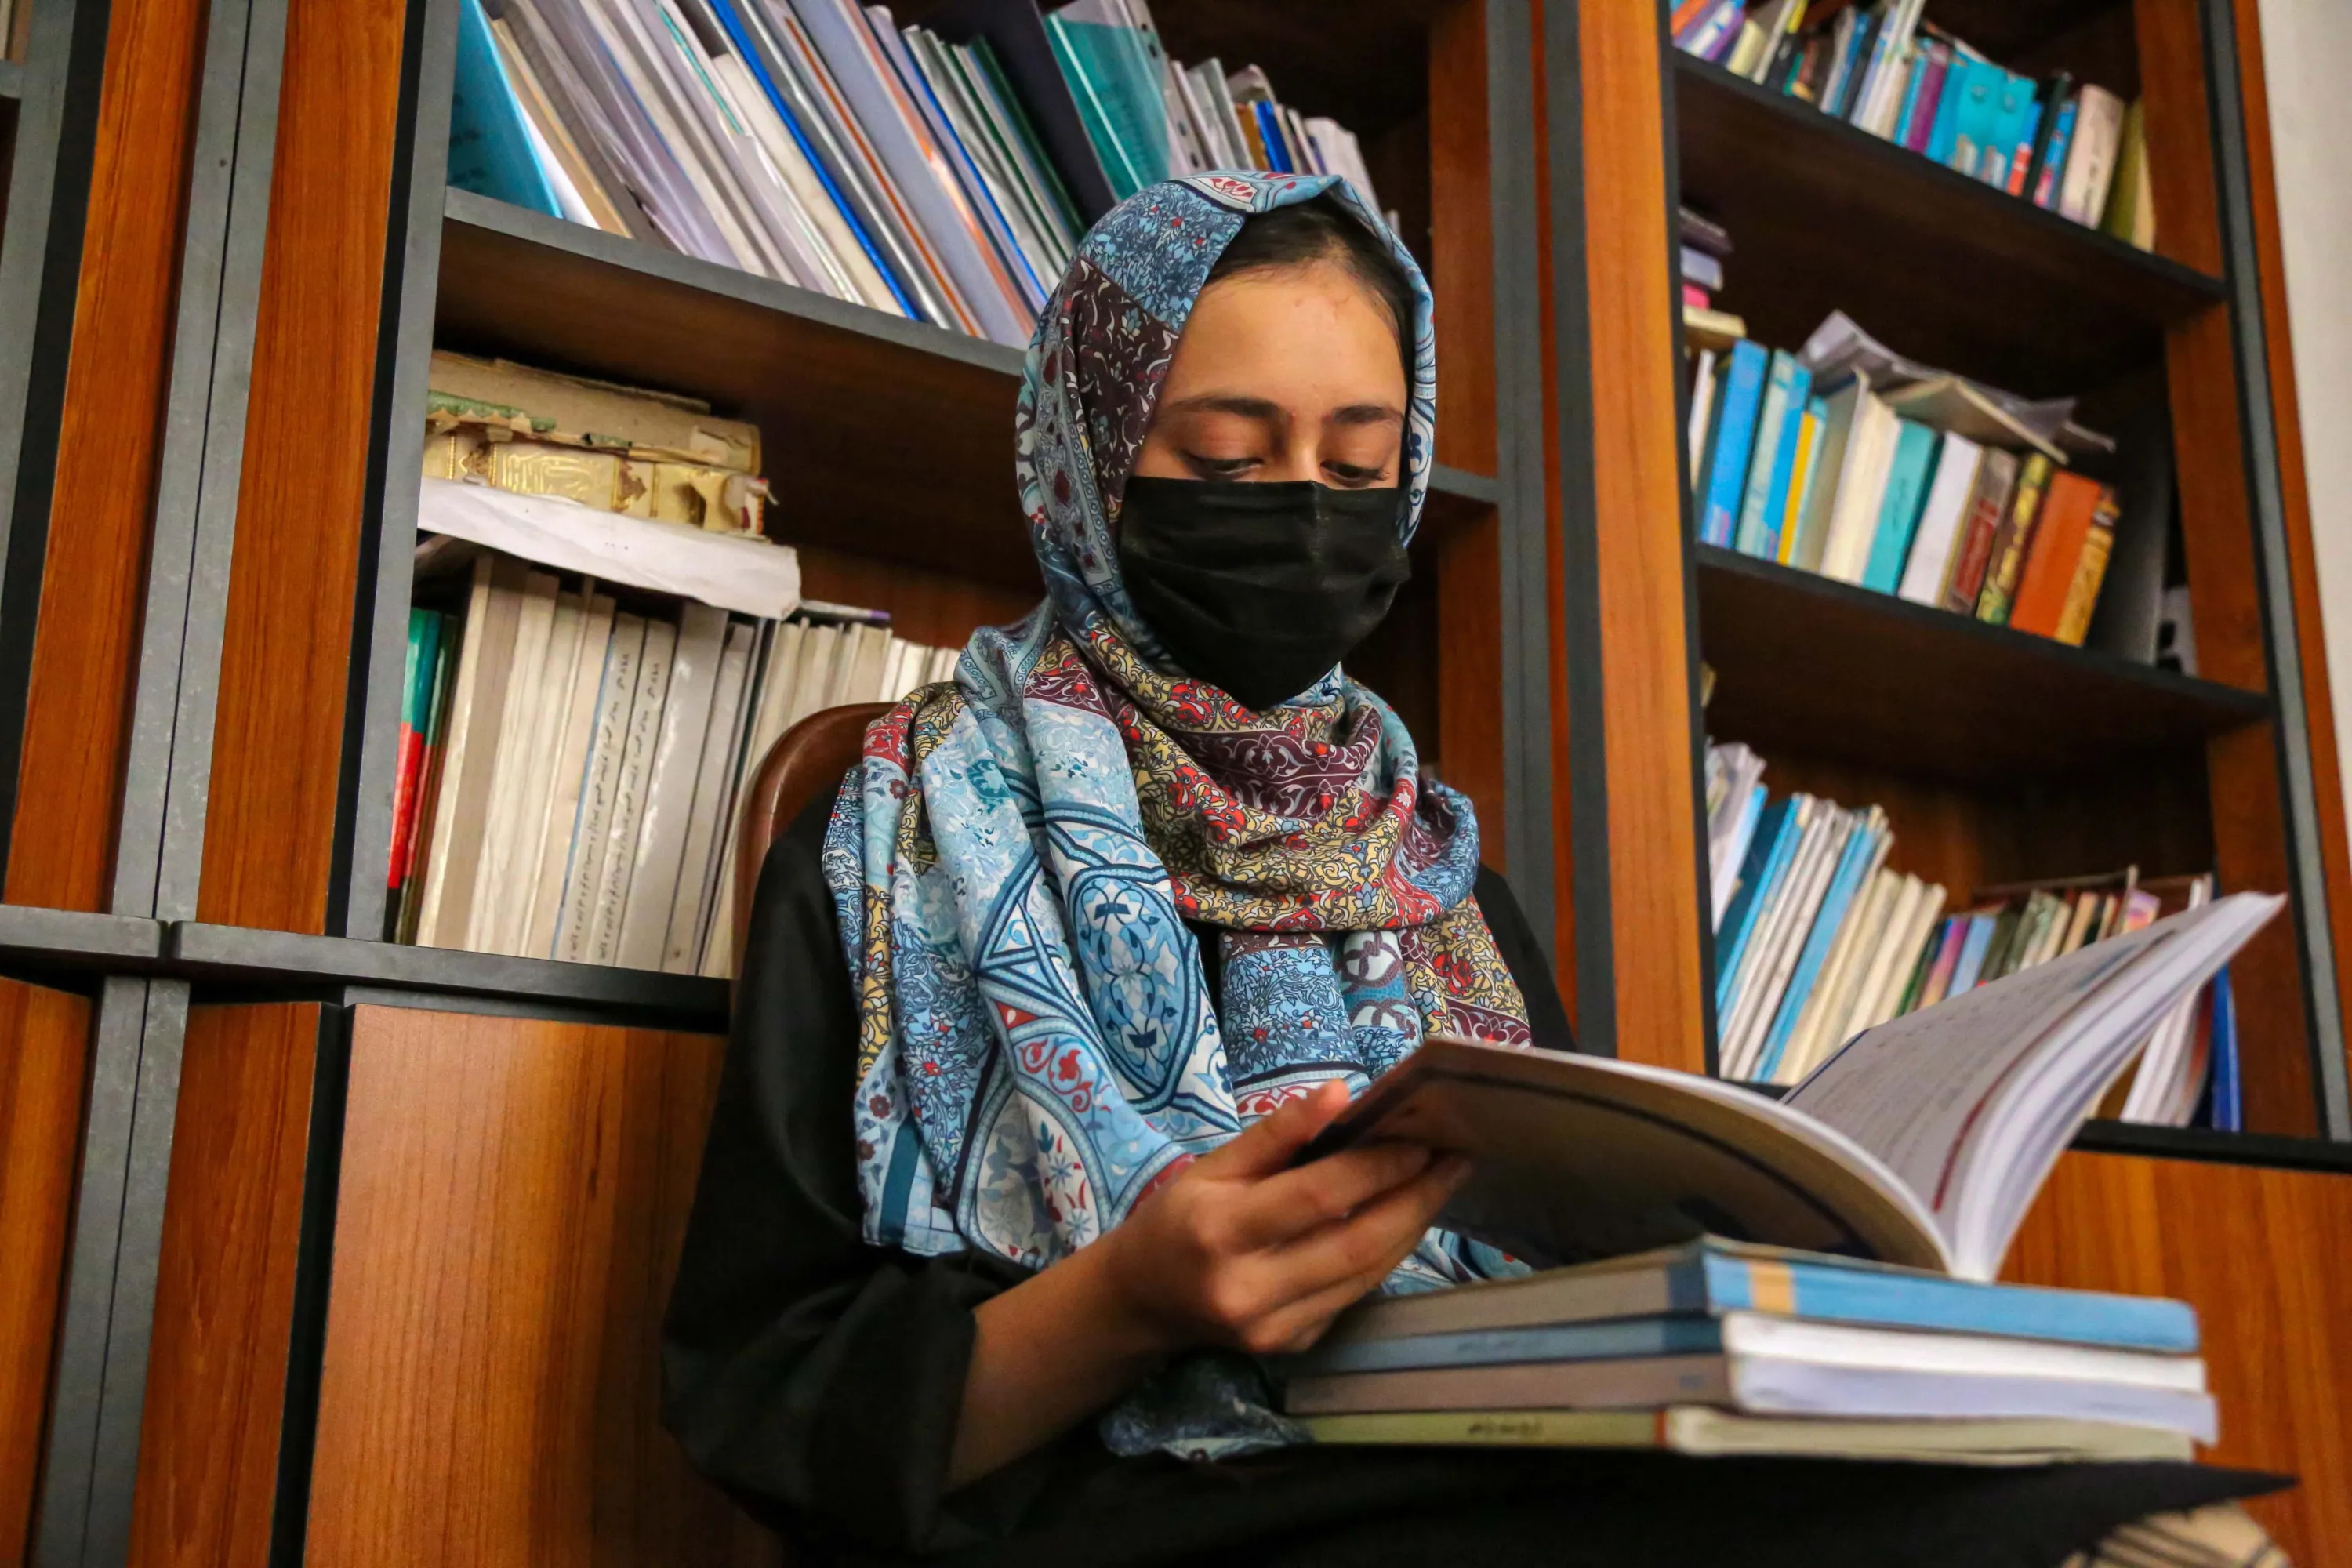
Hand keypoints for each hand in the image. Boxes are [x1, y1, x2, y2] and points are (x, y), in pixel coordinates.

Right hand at [1098, 1080, 1471, 1357]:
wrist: (1143, 1302)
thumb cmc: (1178, 1221)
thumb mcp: (1213, 1168)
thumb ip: (1277, 1134)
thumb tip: (1341, 1094)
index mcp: (1222, 1232)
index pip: (1319, 1196)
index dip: (1376, 1167)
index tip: (1421, 1139)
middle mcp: (1250, 1289)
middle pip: (1357, 1243)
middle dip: (1415, 1199)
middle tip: (1454, 1161)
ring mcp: (1274, 1328)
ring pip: (1366, 1275)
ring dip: (1411, 1227)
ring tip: (1440, 1185)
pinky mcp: (1292, 1347)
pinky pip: (1353, 1297)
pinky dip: (1384, 1257)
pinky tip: (1403, 1223)